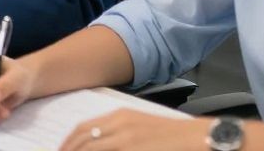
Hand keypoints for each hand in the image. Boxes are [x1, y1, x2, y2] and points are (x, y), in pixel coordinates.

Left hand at [60, 109, 211, 150]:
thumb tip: (96, 143)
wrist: (196, 137)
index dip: (68, 142)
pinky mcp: (133, 148)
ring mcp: (126, 139)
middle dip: (67, 150)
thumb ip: (117, 135)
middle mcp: (119, 125)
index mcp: (119, 116)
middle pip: (82, 139)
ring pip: (90, 148)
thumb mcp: (139, 128)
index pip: (82, 128)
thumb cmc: (170, 136)